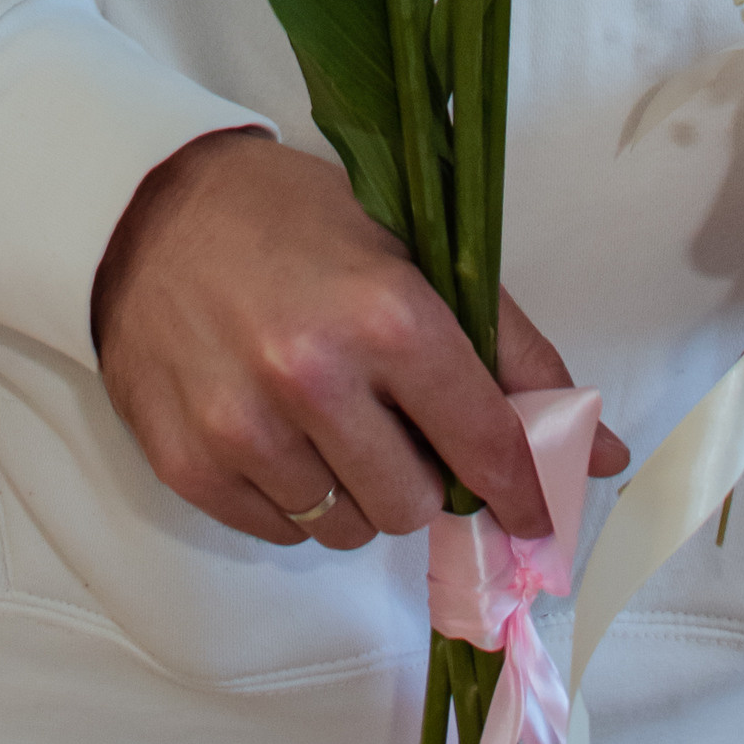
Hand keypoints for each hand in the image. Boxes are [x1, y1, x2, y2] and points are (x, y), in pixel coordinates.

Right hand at [92, 128, 628, 551]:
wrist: (147, 210)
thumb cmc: (294, 219)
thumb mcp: (410, 251)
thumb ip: (506, 348)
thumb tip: (596, 451)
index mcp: (385, 313)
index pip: (485, 441)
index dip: (523, 489)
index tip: (537, 515)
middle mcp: (314, 378)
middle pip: (416, 503)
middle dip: (423, 474)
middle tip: (397, 423)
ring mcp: (245, 430)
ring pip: (349, 528)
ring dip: (358, 490)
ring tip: (330, 420)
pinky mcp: (191, 467)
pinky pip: (283, 533)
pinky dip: (297, 499)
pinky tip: (279, 432)